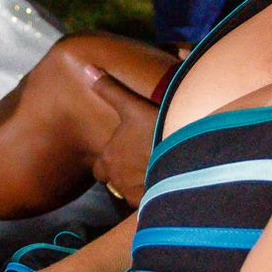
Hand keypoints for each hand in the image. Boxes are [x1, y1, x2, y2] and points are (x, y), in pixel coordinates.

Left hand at [90, 69, 156, 207]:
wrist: (183, 153)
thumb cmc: (156, 128)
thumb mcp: (132, 105)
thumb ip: (109, 89)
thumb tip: (87, 68)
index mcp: (109, 157)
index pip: (100, 168)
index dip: (109, 162)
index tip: (123, 155)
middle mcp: (117, 178)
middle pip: (112, 182)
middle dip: (121, 175)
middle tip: (138, 163)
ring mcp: (134, 192)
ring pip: (128, 193)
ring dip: (136, 185)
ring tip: (152, 172)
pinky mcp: (150, 202)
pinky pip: (145, 203)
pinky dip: (151, 195)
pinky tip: (163, 183)